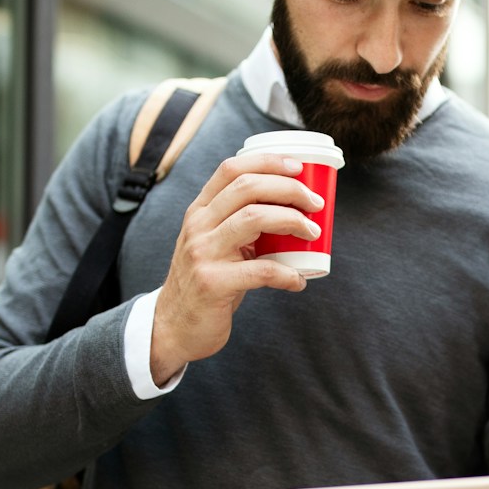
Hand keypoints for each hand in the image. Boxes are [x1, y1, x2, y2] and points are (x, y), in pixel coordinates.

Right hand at [149, 153, 323, 381]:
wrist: (173, 327)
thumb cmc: (206, 282)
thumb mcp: (213, 244)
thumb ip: (239, 225)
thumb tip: (292, 211)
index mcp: (199, 211)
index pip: (231, 169)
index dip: (268, 162)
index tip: (299, 167)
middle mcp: (198, 226)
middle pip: (247, 187)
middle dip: (289, 189)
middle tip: (315, 204)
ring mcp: (203, 253)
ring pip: (254, 218)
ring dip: (292, 221)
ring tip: (313, 234)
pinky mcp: (212, 283)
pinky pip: (260, 270)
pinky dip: (287, 274)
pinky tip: (298, 281)